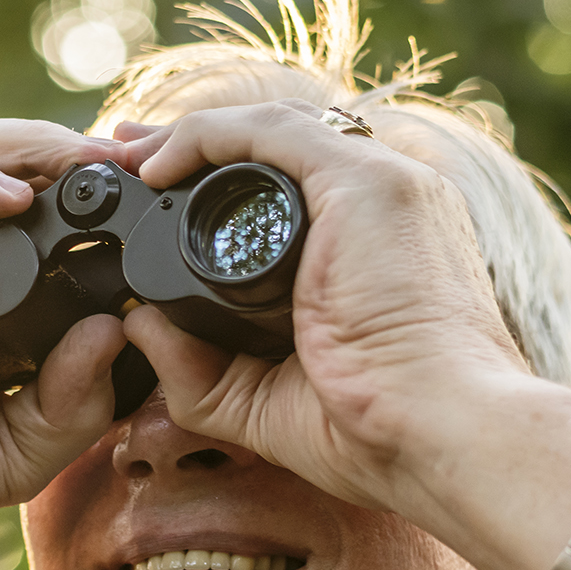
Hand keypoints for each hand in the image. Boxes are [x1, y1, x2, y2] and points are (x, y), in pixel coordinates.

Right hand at [0, 118, 128, 557]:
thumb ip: (76, 402)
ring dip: (18, 145)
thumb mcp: (18, 446)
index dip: (75, 180)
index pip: (15, 194)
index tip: (137, 186)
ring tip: (77, 164)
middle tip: (121, 161)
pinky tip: (4, 195)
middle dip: (58, 148)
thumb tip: (116, 331)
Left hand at [118, 101, 570, 569]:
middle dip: (195, 147)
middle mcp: (388, 202)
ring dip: (190, 135)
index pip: (292, 189)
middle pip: (277, 150)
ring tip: (127, 154)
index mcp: (379, 246)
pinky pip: (269, 133)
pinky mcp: (365, 184)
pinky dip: (206, 136)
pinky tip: (159, 164)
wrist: (443, 438)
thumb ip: (198, 368)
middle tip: (126, 158)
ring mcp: (383, 185)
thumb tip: (136, 324)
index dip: (219, 182)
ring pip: (270, 130)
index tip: (154, 195)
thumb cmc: (379, 434)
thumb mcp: (264, 401)